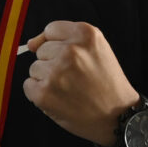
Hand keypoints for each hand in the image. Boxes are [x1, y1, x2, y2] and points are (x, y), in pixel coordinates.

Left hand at [21, 20, 138, 145]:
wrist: (119, 117)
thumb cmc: (106, 83)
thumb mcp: (96, 50)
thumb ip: (64, 40)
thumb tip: (31, 44)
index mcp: (85, 34)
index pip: (51, 29)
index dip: (58, 45)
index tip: (70, 59)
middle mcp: (70, 50)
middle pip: (42, 50)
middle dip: (53, 63)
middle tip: (75, 78)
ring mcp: (56, 72)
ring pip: (34, 68)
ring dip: (46, 79)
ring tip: (69, 89)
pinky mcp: (44, 92)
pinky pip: (28, 85)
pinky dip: (39, 94)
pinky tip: (59, 99)